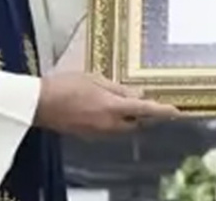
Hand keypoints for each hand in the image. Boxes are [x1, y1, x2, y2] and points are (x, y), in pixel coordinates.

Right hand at [35, 49, 179, 135]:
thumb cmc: (66, 86)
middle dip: (144, 114)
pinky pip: (109, 129)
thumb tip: (138, 94)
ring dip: (129, 117)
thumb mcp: (95, 79)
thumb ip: (118, 89)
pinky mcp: (88, 135)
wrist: (38, 104)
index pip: (145, 110)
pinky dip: (115, 120)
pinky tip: (107, 108)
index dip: (163, 111)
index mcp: (112, 108)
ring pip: (123, 127)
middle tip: (147, 101)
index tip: (177, 111)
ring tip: (126, 101)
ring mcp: (98, 132)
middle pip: (136, 122)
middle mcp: (109, 125)